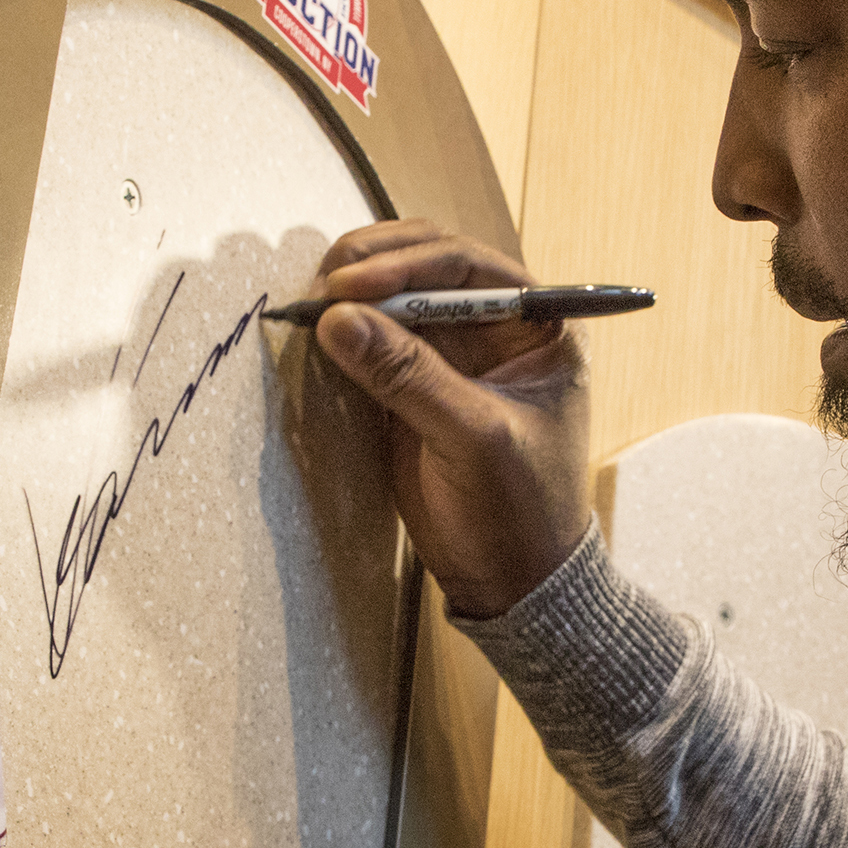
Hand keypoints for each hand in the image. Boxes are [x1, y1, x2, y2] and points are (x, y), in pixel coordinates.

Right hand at [302, 220, 592, 618]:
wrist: (511, 582)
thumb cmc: (520, 511)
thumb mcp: (473, 438)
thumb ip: (410, 376)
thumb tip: (338, 318)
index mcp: (537, 327)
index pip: (467, 266)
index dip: (406, 265)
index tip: (351, 284)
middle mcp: (495, 330)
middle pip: (428, 266)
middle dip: (373, 268)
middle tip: (322, 287)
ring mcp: (452, 356)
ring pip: (395, 298)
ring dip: (352, 296)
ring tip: (310, 306)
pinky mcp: (413, 387)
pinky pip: (374, 342)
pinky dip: (344, 336)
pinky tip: (315, 335)